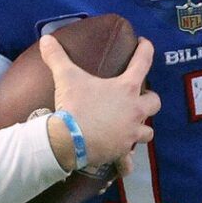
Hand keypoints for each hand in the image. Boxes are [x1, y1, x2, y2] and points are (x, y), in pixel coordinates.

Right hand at [42, 34, 159, 172]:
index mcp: (126, 89)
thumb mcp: (66, 77)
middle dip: (149, 100)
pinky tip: (123, 163)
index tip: (145, 44)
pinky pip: (128, 161)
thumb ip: (57, 57)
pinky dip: (126, 162)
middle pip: (155, 103)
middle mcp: (135, 111)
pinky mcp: (121, 152)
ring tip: (131, 128)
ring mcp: (130, 133)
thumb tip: (46, 39)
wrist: (69, 139)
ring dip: (141, 129)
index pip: (143, 63)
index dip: (146, 50)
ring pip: (147, 132)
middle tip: (139, 99)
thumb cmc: (74, 105)